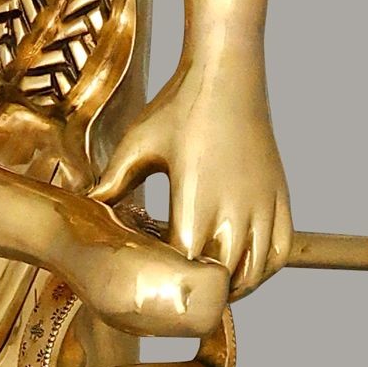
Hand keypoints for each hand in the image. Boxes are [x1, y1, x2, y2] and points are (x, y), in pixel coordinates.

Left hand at [92, 57, 292, 298]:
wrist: (226, 70)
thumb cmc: (179, 105)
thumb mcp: (137, 143)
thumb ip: (112, 182)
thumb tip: (87, 209)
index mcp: (195, 199)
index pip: (186, 267)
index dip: (172, 283)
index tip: (158, 282)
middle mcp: (234, 206)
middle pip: (222, 279)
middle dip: (202, 294)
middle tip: (182, 296)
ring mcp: (261, 203)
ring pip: (255, 272)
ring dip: (234, 288)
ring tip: (212, 290)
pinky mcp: (279, 195)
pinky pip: (281, 251)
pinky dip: (264, 270)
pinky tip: (244, 268)